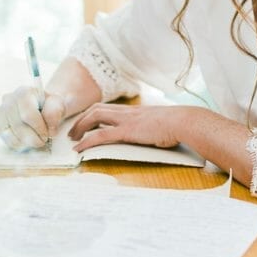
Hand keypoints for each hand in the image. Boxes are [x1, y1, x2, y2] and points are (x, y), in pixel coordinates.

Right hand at [0, 86, 67, 150]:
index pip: (27, 114)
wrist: (41, 108)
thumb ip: (54, 112)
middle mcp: (8, 100)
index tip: (48, 134)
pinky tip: (29, 141)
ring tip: (38, 140)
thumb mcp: (58, 104)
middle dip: (34, 138)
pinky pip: (9, 142)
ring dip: (28, 143)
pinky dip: (22, 145)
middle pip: (19, 126)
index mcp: (23, 92)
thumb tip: (49, 129)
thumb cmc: (49, 106)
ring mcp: (1, 113)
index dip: (38, 128)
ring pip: (13, 136)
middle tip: (44, 141)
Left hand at [68, 103, 187, 153]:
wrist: (183, 121)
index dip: (92, 114)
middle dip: (82, 120)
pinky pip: (101, 135)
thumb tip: (151, 133)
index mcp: (133, 111)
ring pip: (94, 117)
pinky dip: (87, 141)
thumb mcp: (159, 123)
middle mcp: (127, 112)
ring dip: (80, 127)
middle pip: (96, 109)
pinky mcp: (127, 131)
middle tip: (73, 132)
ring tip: (73, 140)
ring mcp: (126, 120)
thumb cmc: (176, 124)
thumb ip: (150, 126)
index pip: (107, 107)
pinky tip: (79, 149)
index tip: (85, 124)